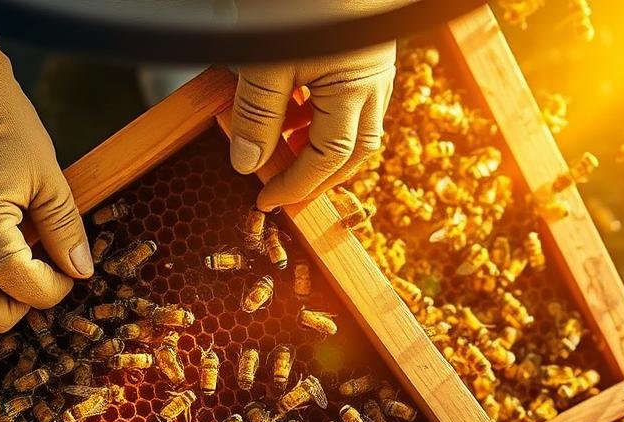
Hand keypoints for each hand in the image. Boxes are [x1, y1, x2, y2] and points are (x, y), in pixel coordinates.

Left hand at [229, 41, 396, 210]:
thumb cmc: (295, 3)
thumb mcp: (266, 63)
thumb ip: (258, 115)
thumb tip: (248, 163)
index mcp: (354, 88)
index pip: (329, 157)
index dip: (295, 185)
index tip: (267, 199)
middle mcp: (374, 81)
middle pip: (353, 152)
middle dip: (317, 178)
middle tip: (283, 192)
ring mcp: (374, 65)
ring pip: (356, 128)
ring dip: (321, 148)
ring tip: (283, 153)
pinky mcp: (365, 52)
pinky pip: (352, 101)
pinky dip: (323, 119)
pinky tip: (294, 115)